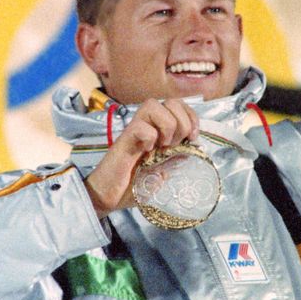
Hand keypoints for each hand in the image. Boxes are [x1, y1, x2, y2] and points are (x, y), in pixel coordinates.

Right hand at [84, 98, 199, 216]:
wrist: (107, 198)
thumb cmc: (132, 187)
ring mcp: (135, 132)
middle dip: (182, 122)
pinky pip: (139, 126)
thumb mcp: (163, 174)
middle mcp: (147, 127)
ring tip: (163, 146)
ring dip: (166, 125)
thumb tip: (192, 150)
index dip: (191, 117)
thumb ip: (176, 161)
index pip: (178, 106)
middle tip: (175, 144)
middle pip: (170, 101)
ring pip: (153, 105)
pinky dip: (149, 136)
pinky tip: (147, 151)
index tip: (193, 138)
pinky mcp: (123, 141)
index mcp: (159, 132)